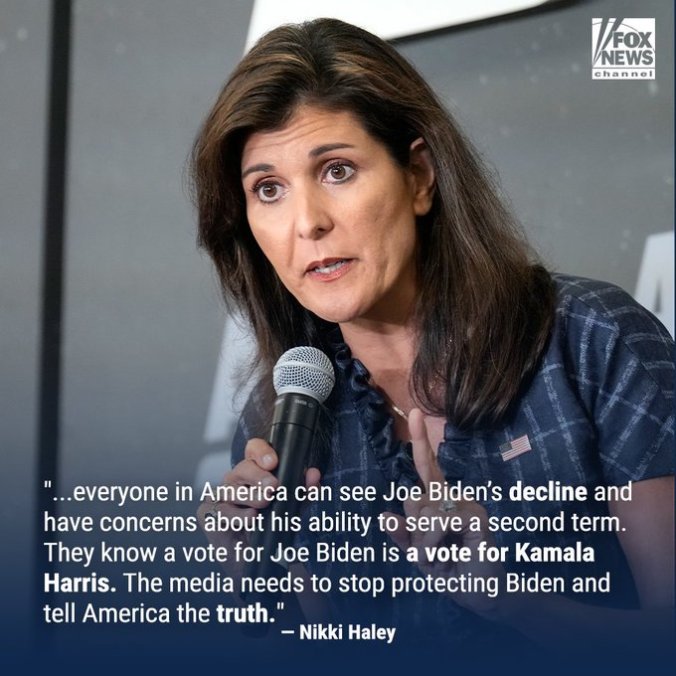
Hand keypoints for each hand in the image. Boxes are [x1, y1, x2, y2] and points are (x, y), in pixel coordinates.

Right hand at [197, 438, 320, 588]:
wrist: (255, 562)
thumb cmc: (270, 528)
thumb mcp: (292, 508)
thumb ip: (303, 491)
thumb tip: (314, 475)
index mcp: (254, 471)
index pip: (253, 450)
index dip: (261, 451)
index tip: (273, 462)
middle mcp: (235, 480)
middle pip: (243, 468)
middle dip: (260, 477)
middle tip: (273, 487)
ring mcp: (219, 496)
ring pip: (232, 490)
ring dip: (251, 498)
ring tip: (264, 505)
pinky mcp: (207, 514)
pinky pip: (221, 512)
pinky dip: (238, 516)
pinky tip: (250, 518)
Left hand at [383, 408, 504, 619]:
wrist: (481, 595)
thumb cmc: (451, 570)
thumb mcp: (419, 553)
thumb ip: (404, 535)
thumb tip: (384, 515)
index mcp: (440, 500)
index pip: (426, 467)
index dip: (420, 441)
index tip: (415, 414)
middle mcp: (453, 496)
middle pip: (413, 499)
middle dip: (414, 532)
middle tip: (431, 553)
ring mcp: (466, 503)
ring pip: (424, 513)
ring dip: (424, 544)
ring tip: (442, 557)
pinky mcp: (475, 516)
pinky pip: (438, 522)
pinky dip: (433, 545)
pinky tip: (447, 556)